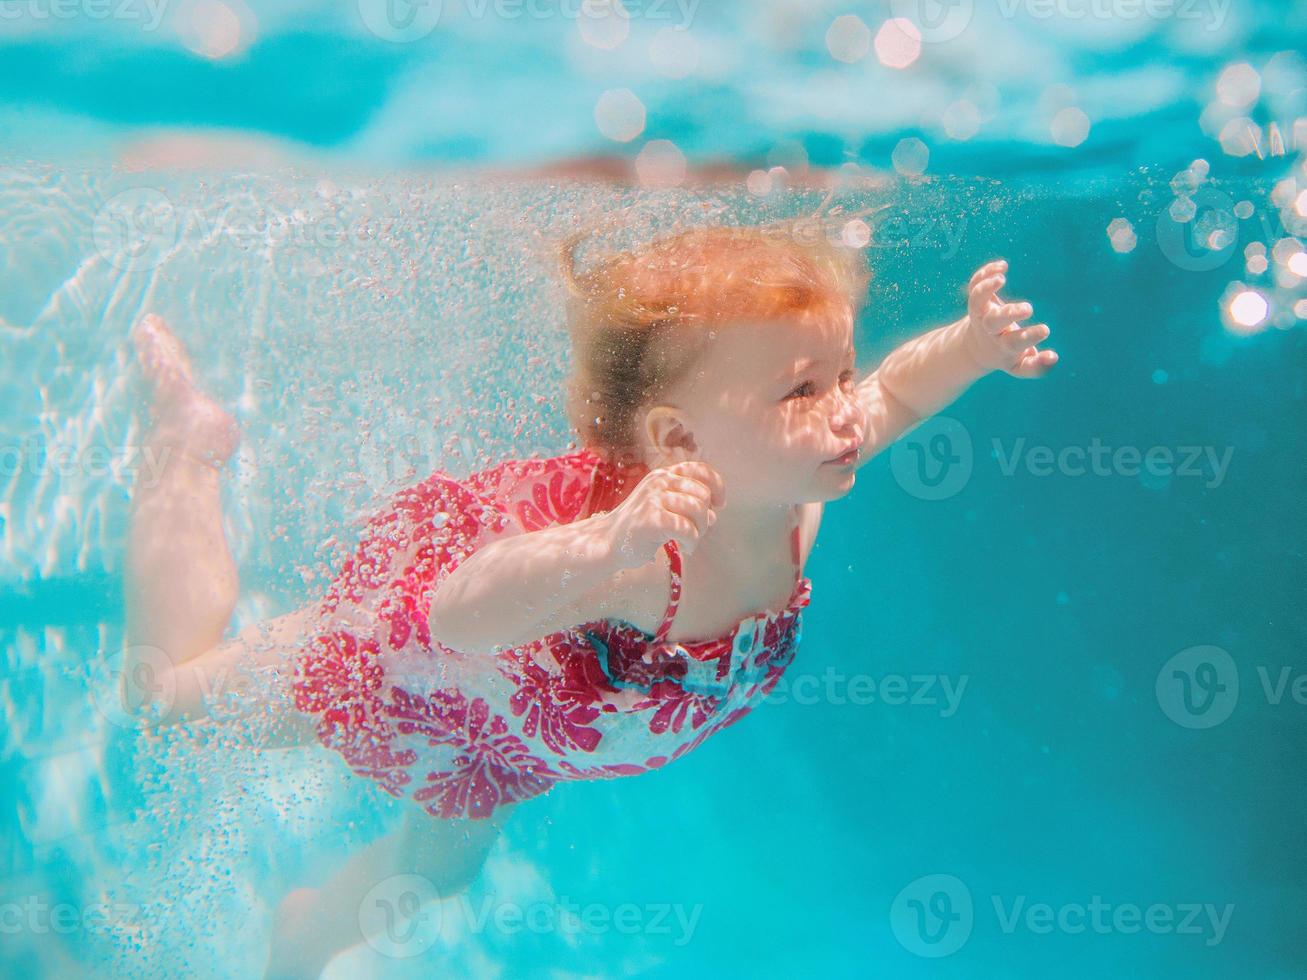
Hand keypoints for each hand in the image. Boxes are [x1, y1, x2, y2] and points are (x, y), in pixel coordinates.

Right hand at [601, 461, 725, 570]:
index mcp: (664, 475)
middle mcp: (659, 481)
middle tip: (696, 532)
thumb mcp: (664, 507)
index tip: (719, 504)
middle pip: (703, 494)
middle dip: (706, 517)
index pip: (701, 469)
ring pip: (698, 510)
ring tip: (690, 542)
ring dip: (700, 531)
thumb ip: (688, 504)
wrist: (609, 542)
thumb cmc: (639, 526)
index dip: (717, 485)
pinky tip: (685, 548)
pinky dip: (692, 542)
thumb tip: (714, 514)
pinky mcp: (652, 518)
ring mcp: (654, 498)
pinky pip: (687, 529)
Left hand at [961, 259, 1058, 377]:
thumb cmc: (1007, 355)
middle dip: (1009, 313)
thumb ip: (1036, 366)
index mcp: (1003, 346)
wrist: (976, 349)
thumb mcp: (1020, 366)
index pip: (1014, 343)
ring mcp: (981, 314)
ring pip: (976, 301)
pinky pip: (974, 285)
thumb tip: (1053, 358)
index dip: (1029, 337)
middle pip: (993, 322)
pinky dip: (985, 273)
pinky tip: (1003, 266)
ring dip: (986, 288)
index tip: (1045, 329)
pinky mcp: (976, 301)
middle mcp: (990, 330)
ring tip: (1001, 278)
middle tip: (1028, 309)